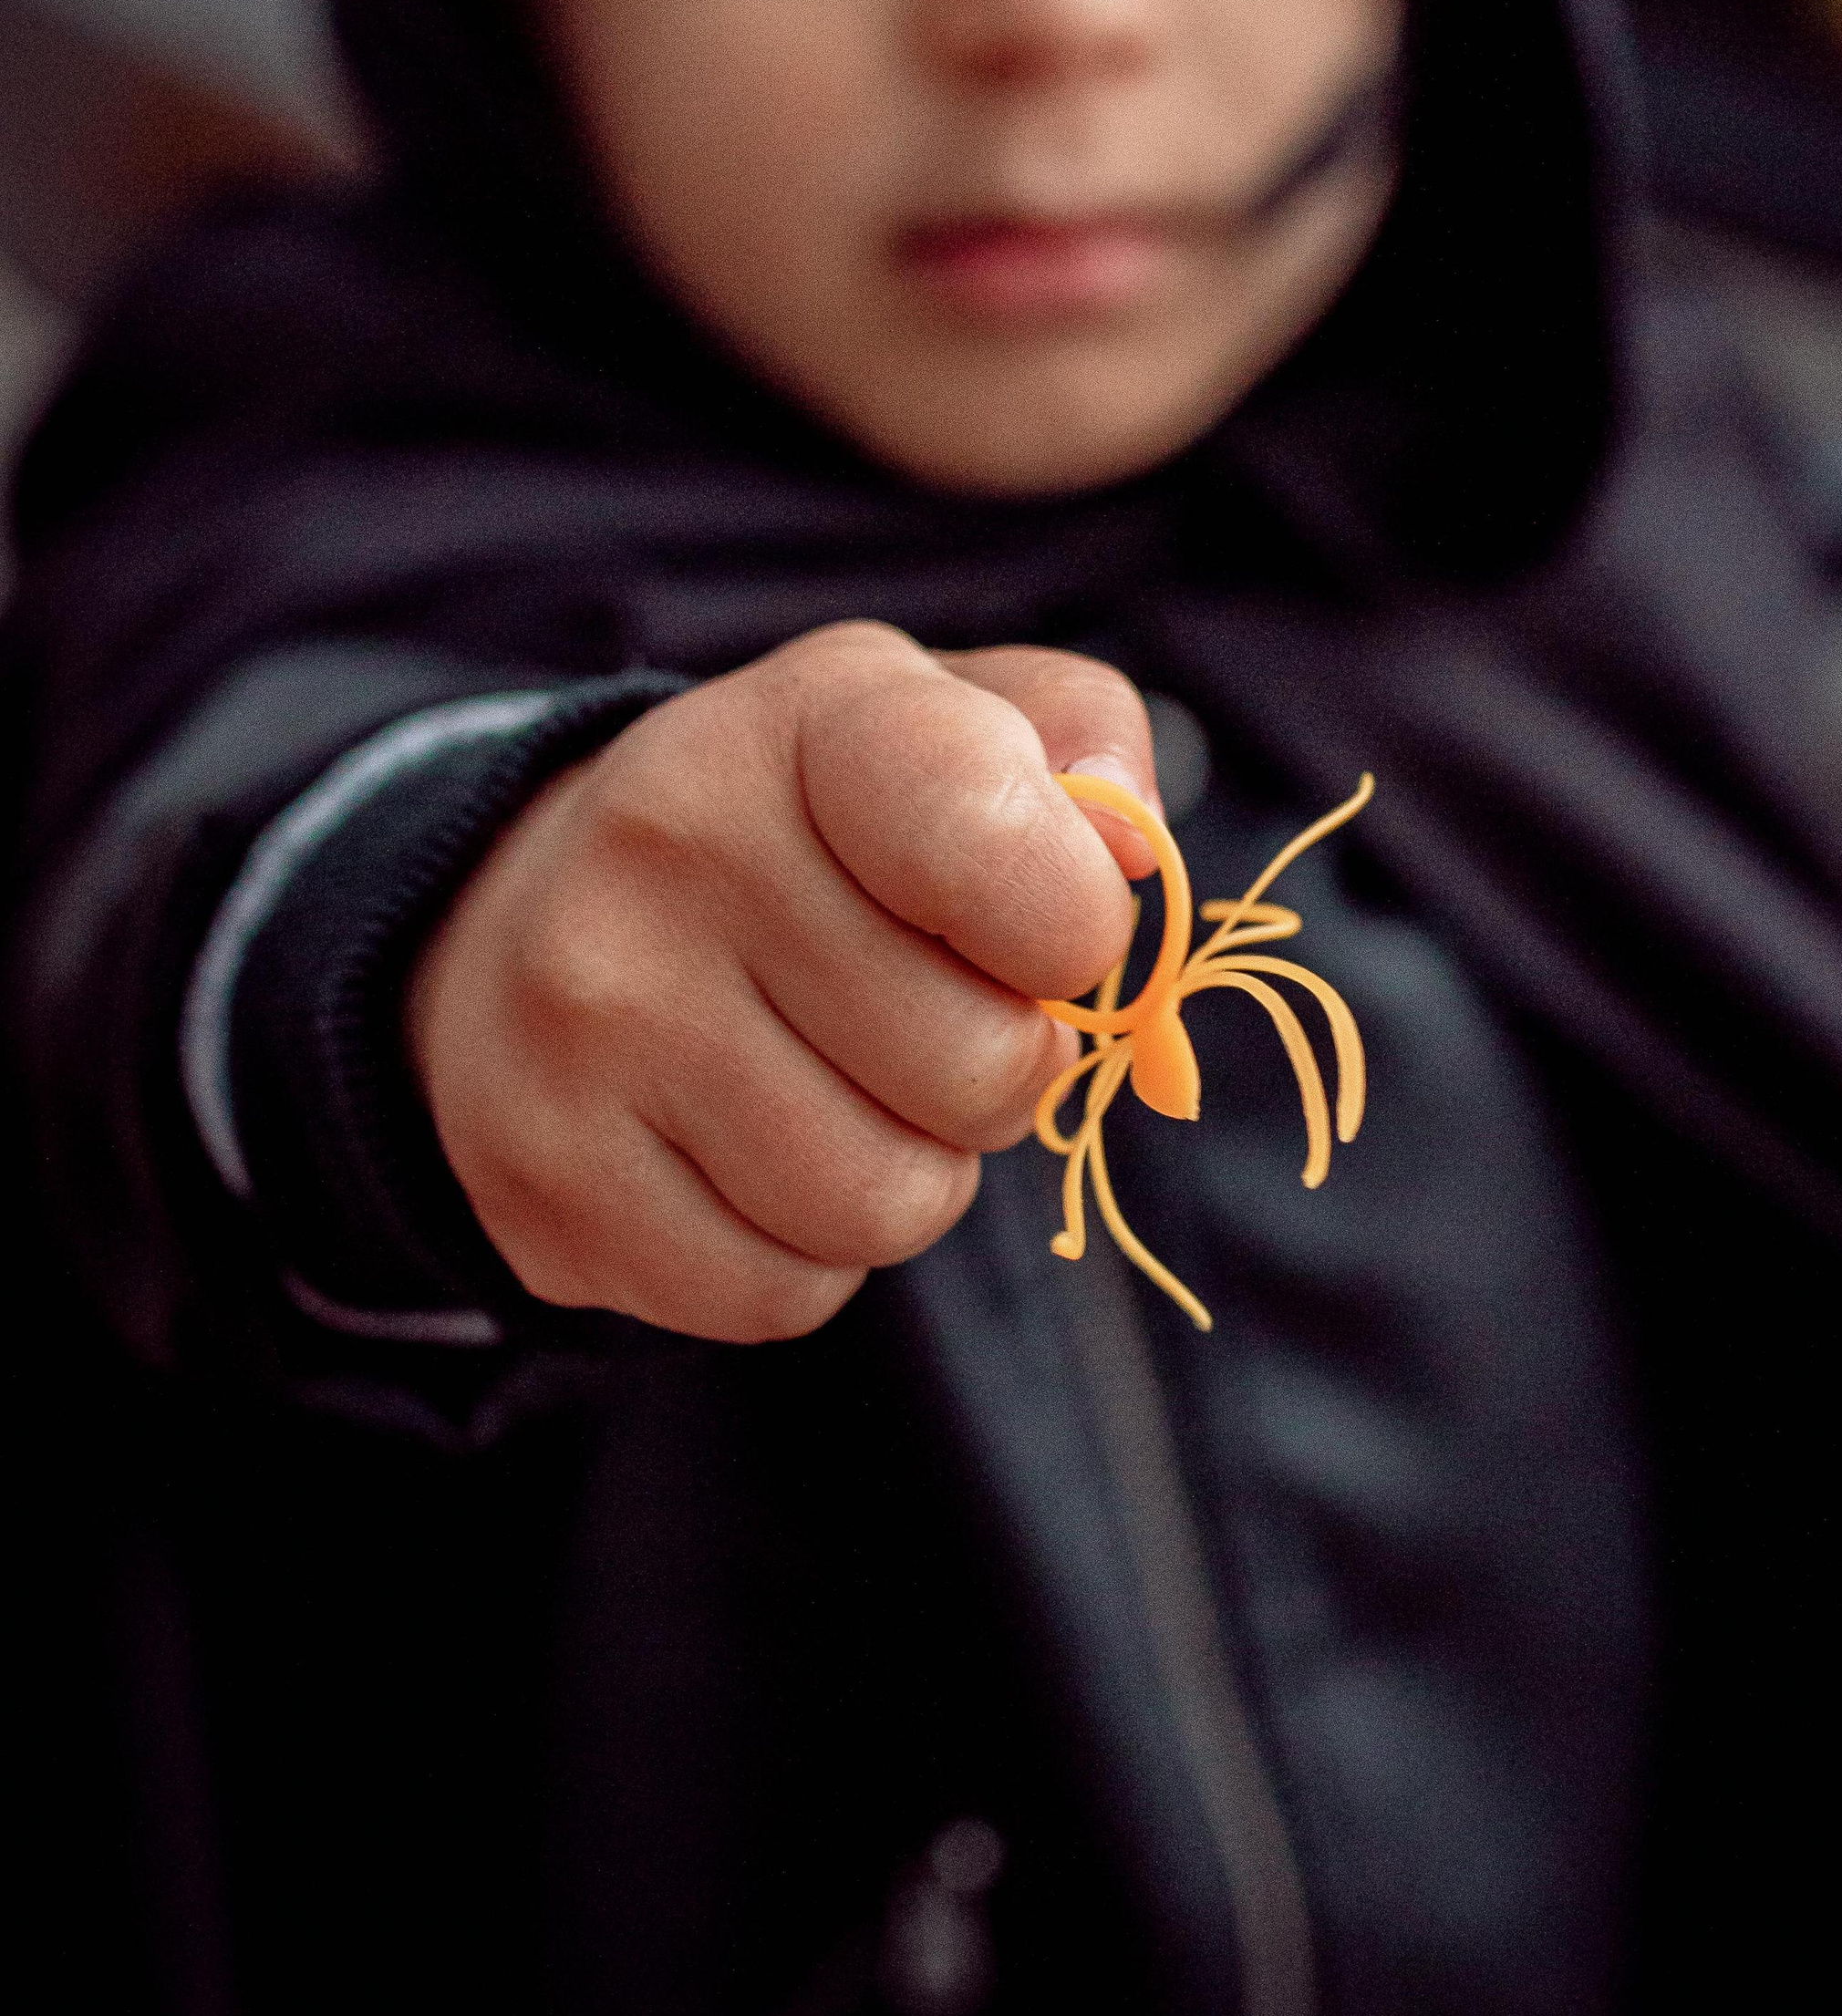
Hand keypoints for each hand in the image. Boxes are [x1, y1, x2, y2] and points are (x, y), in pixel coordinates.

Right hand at [408, 624, 1157, 1339]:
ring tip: (838, 1086)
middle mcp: (670, 847)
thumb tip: (1131, 864)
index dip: (1074, 924)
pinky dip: (804, 1256)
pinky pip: (783, 1296)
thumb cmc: (813, 825)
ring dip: (908, 1174)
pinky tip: (746, 1154)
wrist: (536, 911)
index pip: (996, 835)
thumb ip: (1081, 738)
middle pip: (983, 1069)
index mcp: (804, 720)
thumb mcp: (946, 720)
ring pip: (887, 1206)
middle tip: (926, 1022)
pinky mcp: (548, 1179)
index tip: (1046, 930)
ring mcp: (588, 1021)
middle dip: (999, 1071)